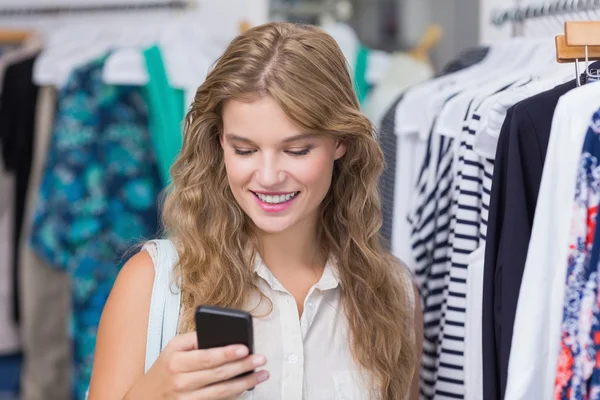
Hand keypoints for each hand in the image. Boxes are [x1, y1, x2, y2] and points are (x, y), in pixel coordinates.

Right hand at [133, 332, 268, 398]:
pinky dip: (235, 394)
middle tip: (261, 359)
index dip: (228, 353)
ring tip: (261, 374)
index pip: (207, 357)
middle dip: (243, 366)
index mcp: (177, 361)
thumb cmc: (164, 369)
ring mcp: (186, 399)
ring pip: (222, 392)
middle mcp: (181, 382)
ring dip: (245, 382)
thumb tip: (221, 333)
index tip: (245, 348)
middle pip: (218, 375)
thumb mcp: (173, 348)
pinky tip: (247, 386)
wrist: (146, 397)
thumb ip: (194, 338)